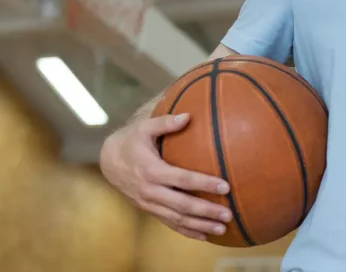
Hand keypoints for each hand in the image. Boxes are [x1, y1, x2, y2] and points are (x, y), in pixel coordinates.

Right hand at [99, 113, 231, 240]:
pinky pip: (169, 223)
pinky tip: (205, 236)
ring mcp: (149, 203)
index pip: (182, 179)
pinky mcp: (150, 209)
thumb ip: (165, 122)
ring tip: (222, 229)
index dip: (204, 183)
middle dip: (206, 211)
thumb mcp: (144, 128)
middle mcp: (150, 190)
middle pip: (182, 205)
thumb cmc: (132, 141)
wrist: (109, 161)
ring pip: (177, 218)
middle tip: (229, 214)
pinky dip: (187, 231)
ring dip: (200, 225)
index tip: (225, 186)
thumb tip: (188, 116)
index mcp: (151, 170)